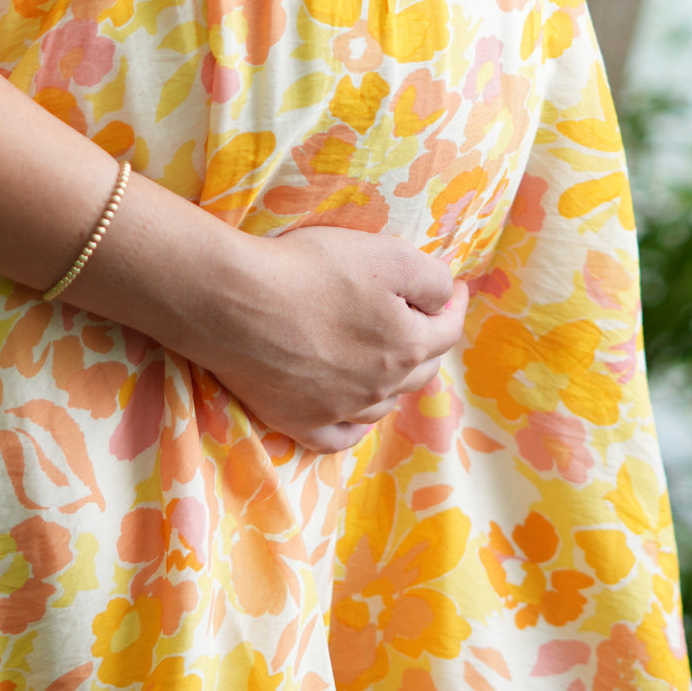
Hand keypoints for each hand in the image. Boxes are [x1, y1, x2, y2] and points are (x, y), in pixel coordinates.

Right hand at [184, 226, 469, 452]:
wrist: (235, 302)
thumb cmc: (311, 269)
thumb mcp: (387, 255)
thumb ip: (430, 279)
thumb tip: (447, 298)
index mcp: (406, 347)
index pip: (447, 329)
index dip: (454, 305)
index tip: (456, 289)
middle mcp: (379, 387)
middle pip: (418, 370)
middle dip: (427, 341)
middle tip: (423, 319)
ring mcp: (337, 409)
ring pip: (382, 403)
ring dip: (393, 382)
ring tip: (386, 359)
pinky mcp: (297, 421)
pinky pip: (339, 435)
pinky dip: (354, 424)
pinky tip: (354, 415)